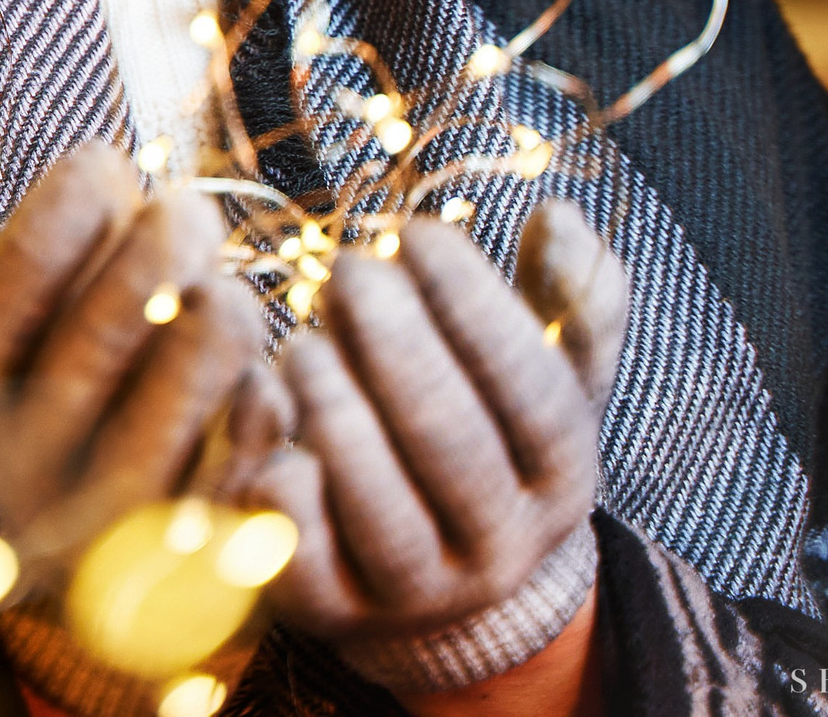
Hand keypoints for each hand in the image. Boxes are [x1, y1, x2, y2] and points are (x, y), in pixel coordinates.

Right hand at [0, 142, 276, 561]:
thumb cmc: (107, 367)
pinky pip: (240, 486)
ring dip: (214, 333)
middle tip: (189, 210)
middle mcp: (26, 465)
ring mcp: (106, 529)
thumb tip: (104, 170)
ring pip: (168, 422)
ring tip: (228, 297)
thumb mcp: (60, 305)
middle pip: (90, 350)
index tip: (104, 162)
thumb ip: (72, 234)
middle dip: (154, 257)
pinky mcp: (194, 568)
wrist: (126, 551)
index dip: (56, 218)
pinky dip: (260, 420)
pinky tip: (264, 386)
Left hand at [240, 201, 627, 645]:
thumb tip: (560, 215)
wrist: (444, 588)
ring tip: (300, 340)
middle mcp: (499, 549)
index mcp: (562, 482)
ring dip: (338, 413)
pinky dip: (281, 489)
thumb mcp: (545, 377)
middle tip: (348, 271)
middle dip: (398, 348)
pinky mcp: (331, 612)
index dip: (478, 307)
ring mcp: (415, 591)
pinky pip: (304, 558)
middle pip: (453, 447)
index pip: (534, 394)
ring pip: (379, 508)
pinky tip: (260, 414)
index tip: (417, 231)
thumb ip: (567, 299)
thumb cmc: (487, 440)